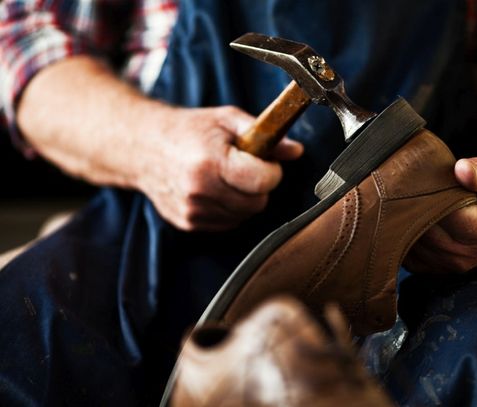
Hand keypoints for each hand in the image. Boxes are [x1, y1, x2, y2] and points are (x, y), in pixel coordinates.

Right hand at [135, 105, 303, 230]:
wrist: (143, 147)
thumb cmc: (187, 130)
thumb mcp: (226, 120)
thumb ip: (263, 134)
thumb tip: (296, 150)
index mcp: (211, 162)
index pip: (263, 181)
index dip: (272, 171)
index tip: (266, 162)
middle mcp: (200, 191)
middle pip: (257, 203)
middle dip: (259, 186)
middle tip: (245, 168)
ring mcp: (193, 211)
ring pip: (244, 215)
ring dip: (244, 199)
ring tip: (227, 177)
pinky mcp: (189, 223)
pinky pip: (228, 223)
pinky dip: (229, 209)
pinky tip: (215, 190)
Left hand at [404, 158, 476, 272]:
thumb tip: (462, 168)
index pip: (448, 213)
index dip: (433, 193)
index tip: (424, 177)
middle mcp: (461, 258)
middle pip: (422, 227)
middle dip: (412, 203)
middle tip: (403, 183)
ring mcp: (439, 266)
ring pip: (407, 237)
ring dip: (401, 216)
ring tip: (400, 196)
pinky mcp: (420, 267)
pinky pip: (399, 246)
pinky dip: (397, 229)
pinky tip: (400, 213)